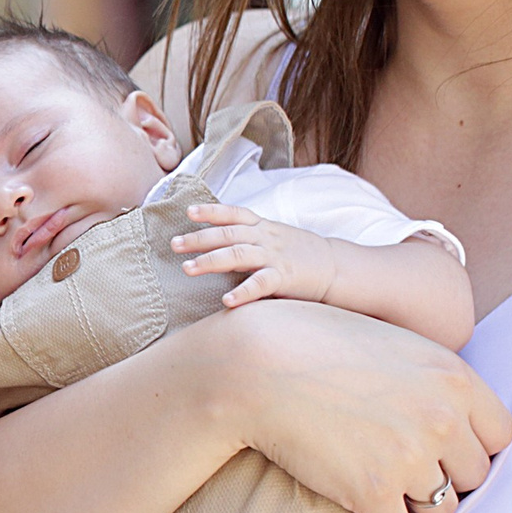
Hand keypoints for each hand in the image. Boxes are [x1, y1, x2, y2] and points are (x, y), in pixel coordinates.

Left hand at [174, 203, 338, 308]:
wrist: (337, 267)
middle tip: (174, 244)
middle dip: (199, 238)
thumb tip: (217, 241)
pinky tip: (226, 301)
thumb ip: (249, 237)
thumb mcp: (275, 237)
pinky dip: (243, 292)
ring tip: (187, 269)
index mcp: (263, 227)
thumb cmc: (300, 254)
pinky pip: (261, 284)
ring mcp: (275, 257)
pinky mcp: (285, 278)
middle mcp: (266, 238)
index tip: (188, 212)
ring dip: (210, 261)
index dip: (211, 211)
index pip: (234, 214)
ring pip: (238, 255)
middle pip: (228, 234)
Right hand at [211, 298, 511, 512]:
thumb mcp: (391, 343)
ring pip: (442, 511)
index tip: (444, 450)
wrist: (254, 366)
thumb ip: (431, 376)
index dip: (471, 445)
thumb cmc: (312, 344)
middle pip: (474, 476)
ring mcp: (409, 458)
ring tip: (387, 496)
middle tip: (406, 472)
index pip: (501, 434)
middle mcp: (442, 418)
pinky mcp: (372, 493)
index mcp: (453, 376)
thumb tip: (453, 410)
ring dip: (417, 510)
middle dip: (444, 477)